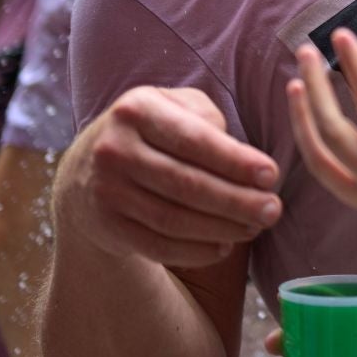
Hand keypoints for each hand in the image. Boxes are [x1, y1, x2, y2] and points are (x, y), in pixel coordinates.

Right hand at [53, 86, 281, 268]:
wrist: (84, 171)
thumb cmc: (148, 131)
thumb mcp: (170, 106)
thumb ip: (205, 118)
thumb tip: (239, 155)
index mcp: (136, 108)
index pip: (194, 139)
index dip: (235, 160)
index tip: (271, 174)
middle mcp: (115, 148)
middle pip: (186, 183)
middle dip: (236, 200)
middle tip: (273, 210)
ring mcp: (107, 190)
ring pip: (174, 218)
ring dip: (221, 228)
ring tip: (255, 228)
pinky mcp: (106, 226)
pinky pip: (158, 245)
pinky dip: (195, 250)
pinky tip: (223, 246)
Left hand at [288, 30, 356, 307]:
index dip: (356, 69)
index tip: (342, 36)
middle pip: (334, 131)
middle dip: (316, 87)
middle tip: (307, 49)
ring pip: (322, 156)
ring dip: (303, 118)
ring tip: (294, 81)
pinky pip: (329, 177)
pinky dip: (313, 148)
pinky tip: (308, 123)